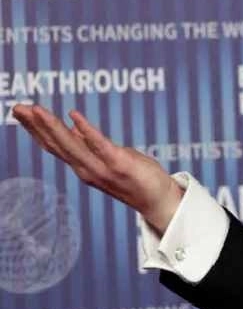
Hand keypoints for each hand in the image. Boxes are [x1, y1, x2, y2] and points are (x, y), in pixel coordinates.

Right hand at [11, 104, 183, 233]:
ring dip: (52, 126)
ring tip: (36, 109)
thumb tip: (70, 126)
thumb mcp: (107, 156)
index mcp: (82, 165)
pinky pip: (100, 145)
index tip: (19, 111)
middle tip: (17, 107)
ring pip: (71, 145)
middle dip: (35, 126)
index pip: (52, 145)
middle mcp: (86, 169)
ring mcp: (102, 168)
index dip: (34, 129)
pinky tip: (74, 115)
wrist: (159, 200)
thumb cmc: (135, 176)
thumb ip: (88, 144)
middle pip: (56, 145)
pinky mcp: (119, 165)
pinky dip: (86, 130)